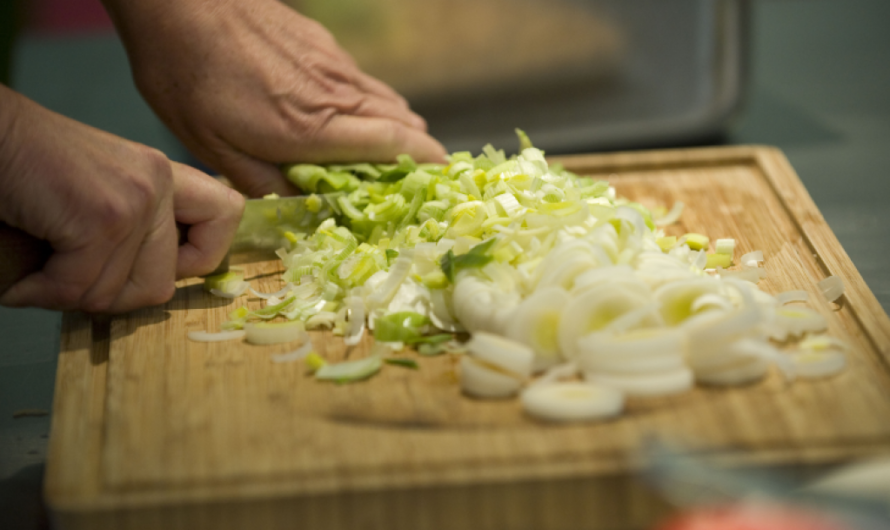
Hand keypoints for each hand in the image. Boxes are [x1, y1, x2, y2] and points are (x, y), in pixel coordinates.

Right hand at [0, 86, 243, 312]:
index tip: (157, 264)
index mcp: (164, 175)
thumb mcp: (100, 193)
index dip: (198, 258)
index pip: (226, 216)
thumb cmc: (26, 170)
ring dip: (68, 295)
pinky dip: (42, 293)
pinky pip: (80, 288)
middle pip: (161, 284)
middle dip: (108, 295)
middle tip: (66, 277)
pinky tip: (24, 276)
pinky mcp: (101, 218)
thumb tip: (163, 286)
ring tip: (39, 267)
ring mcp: (134, 200)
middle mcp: (158, 182)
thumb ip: (137, 229)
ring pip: (117, 294)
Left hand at [104, 0, 446, 197]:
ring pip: (388, 99)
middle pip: (403, 122)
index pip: (395, 145)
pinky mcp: (323, 45)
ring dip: (400, 128)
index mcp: (312, 128)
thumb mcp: (214, 148)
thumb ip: (266, 183)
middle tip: (419, 176)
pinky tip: (353, 114)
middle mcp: (335, 93)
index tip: (442, 181)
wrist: (179, 1)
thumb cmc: (188, 77)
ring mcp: (333, 64)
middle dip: (420, 151)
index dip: (426, 164)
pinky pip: (364, 81)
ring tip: (394, 151)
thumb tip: (304, 203)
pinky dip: (374, 104)